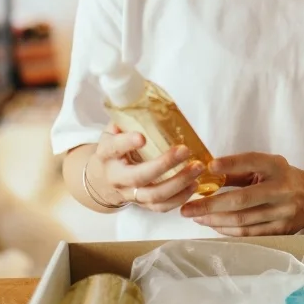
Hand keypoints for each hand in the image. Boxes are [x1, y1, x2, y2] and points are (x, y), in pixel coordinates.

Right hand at [90, 126, 204, 211]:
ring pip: (153, 196)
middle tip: (185, 150)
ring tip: (197, 168)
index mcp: (107, 154)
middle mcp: (116, 177)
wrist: (105, 176)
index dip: (127, 143)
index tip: (142, 137)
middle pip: (139, 177)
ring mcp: (130, 194)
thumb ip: (128, 116)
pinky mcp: (143, 205)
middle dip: (164, 165)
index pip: (114, 148)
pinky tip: (195, 184)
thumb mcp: (115, 129)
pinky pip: (162, 208)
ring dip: (178, 183)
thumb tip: (146, 96)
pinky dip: (180, 198)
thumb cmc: (116, 146)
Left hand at [180, 152, 303, 235]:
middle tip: (187, 208)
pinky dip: (228, 230)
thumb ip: (239, 171)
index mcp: (277, 167)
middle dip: (211, 205)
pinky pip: (250, 233)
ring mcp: (283, 213)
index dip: (232, 164)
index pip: (253, 162)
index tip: (209, 166)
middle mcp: (281, 189)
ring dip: (215, 220)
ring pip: (243, 220)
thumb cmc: (283, 178)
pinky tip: (213, 225)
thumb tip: (207, 175)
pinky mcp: (281, 230)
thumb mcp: (266, 166)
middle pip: (242, 200)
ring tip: (195, 217)